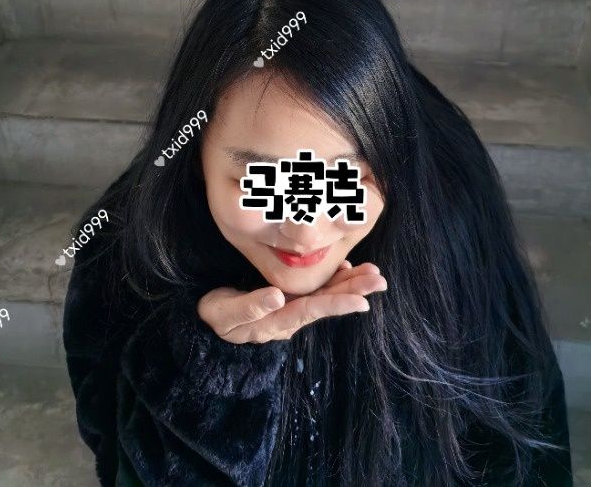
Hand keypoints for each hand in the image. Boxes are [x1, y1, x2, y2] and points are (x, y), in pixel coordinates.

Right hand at [197, 261, 386, 344]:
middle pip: (326, 303)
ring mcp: (292, 308)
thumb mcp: (227, 314)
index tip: (362, 302)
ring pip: (325, 296)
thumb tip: (277, 296)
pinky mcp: (291, 299)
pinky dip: (334, 279)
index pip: (312, 310)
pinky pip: (317, 290)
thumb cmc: (218, 315)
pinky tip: (347, 267)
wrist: (209, 322)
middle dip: (354, 290)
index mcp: (278, 321)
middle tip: (380, 280)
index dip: (337, 304)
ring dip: (350, 284)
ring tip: (373, 274)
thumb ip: (250, 306)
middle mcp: (290, 316)